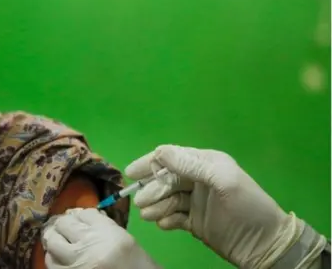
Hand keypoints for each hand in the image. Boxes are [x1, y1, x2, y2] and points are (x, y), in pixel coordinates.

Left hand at [41, 208, 160, 268]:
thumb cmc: (136, 265)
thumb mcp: (124, 239)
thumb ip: (103, 225)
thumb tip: (80, 215)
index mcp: (107, 232)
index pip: (84, 213)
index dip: (79, 215)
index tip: (78, 219)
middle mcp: (89, 244)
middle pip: (64, 223)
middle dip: (63, 225)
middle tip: (64, 229)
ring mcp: (76, 262)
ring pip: (52, 242)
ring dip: (55, 240)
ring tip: (60, 243)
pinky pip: (52, 263)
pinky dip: (54, 259)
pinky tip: (61, 259)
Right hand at [126, 145, 301, 268]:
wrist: (265, 244)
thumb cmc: (248, 206)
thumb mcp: (223, 180)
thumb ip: (191, 165)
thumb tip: (159, 152)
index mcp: (205, 163)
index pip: (171, 157)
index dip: (150, 163)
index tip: (131, 173)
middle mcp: (197, 179)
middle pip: (165, 179)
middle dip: (151, 189)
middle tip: (141, 202)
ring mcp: (194, 201)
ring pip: (167, 199)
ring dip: (156, 205)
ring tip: (149, 216)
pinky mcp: (193, 221)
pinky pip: (173, 217)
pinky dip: (165, 219)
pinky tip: (164, 224)